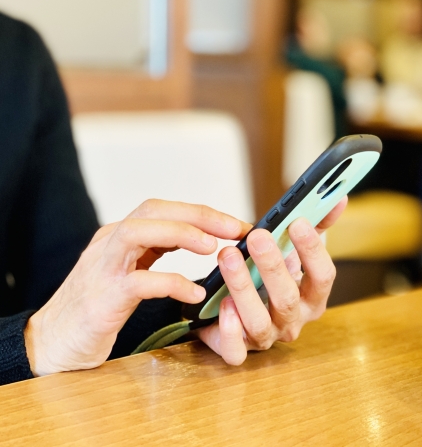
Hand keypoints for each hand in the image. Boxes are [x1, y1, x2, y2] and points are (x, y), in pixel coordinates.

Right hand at [24, 199, 250, 375]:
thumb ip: (158, 254)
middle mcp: (110, 244)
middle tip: (236, 228)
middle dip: (198, 215)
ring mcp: (103, 268)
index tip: (236, 224)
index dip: (202, 213)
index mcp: (120, 236)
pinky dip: (170, 283)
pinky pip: (138, 282)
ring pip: (138, 232)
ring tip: (214, 248)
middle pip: (153, 210)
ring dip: (181, 234)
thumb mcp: (130, 271)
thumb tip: (206, 241)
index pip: (163, 209)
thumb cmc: (98, 308)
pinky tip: (195, 294)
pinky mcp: (101, 299)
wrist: (52, 343)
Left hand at [195, 196, 347, 364]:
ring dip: (243, 288)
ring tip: (228, 256)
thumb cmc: (269, 275)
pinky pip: (237, 352)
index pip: (324, 277)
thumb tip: (338, 197)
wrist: (235, 306)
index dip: (312, 251)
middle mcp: (294, 321)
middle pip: (288, 298)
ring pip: (259, 322)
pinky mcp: (239, 350)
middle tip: (257, 236)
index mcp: (313, 297)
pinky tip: (221, 304)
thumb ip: (316, 224)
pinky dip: (229, 330)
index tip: (297, 222)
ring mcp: (267, 337)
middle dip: (272, 265)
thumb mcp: (292, 249)